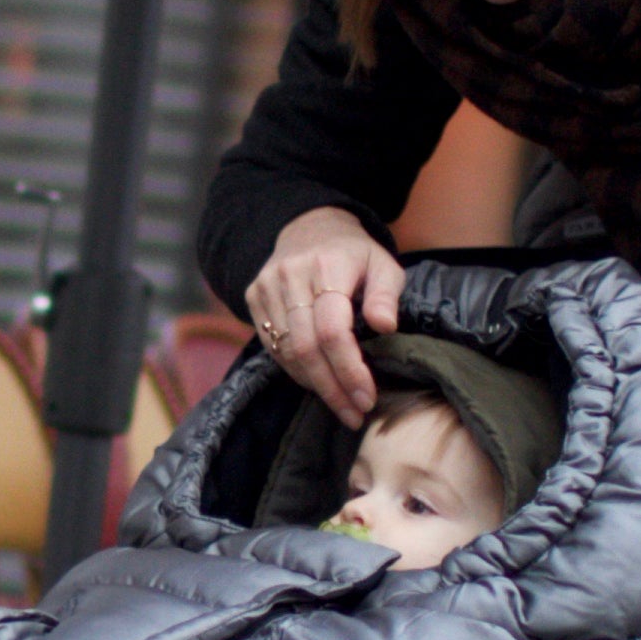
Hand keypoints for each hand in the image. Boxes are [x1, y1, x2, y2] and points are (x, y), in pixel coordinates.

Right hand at [245, 208, 404, 425]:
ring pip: (286, 351)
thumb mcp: (383, 265)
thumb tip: (386, 327)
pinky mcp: (253, 297)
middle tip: (354, 413)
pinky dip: (296, 370)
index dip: (349, 370)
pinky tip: (318, 382)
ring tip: (341, 404)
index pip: (332, 330)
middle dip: (332, 388)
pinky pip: (272, 346)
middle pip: (306, 347)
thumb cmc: (354, 254)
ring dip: (314, 385)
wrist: (310, 226)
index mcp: (328, 265)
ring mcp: (267, 286)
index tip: (367, 398)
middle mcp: (291, 275)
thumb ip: (387, 295)